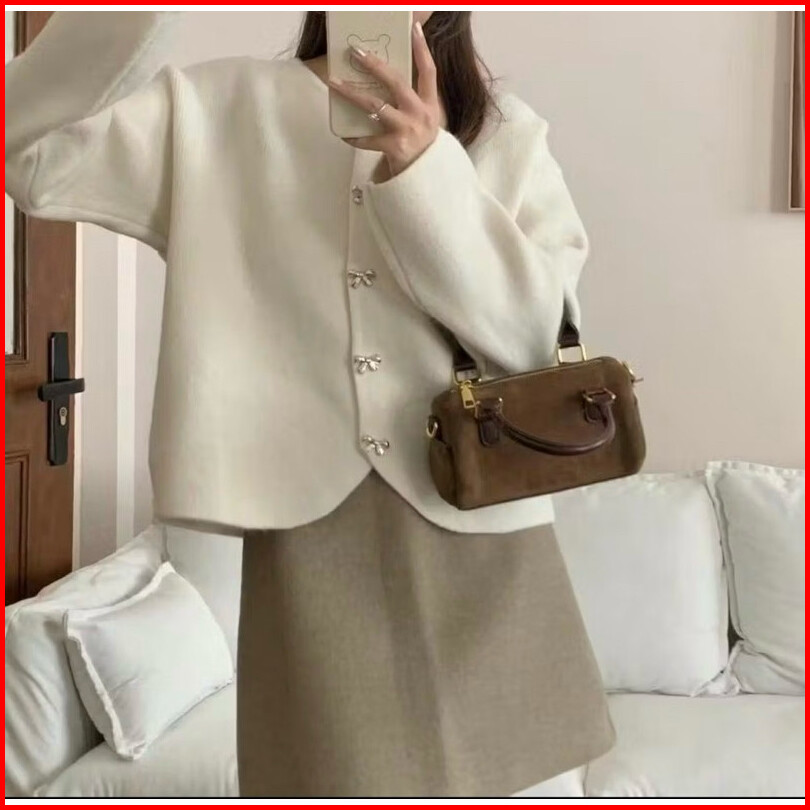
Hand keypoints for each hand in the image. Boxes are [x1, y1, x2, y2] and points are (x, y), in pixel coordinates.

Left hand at [328, 20, 444, 176]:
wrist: (426, 182)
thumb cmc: (422, 149)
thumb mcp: (426, 122)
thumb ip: (414, 103)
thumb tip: (388, 81)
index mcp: (431, 106)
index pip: (429, 72)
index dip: (422, 49)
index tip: (413, 29)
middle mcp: (420, 115)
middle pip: (396, 82)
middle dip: (375, 65)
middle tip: (356, 52)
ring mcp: (407, 131)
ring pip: (375, 106)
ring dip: (352, 93)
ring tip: (334, 83)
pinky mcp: (394, 148)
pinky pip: (367, 139)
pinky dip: (354, 137)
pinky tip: (343, 134)